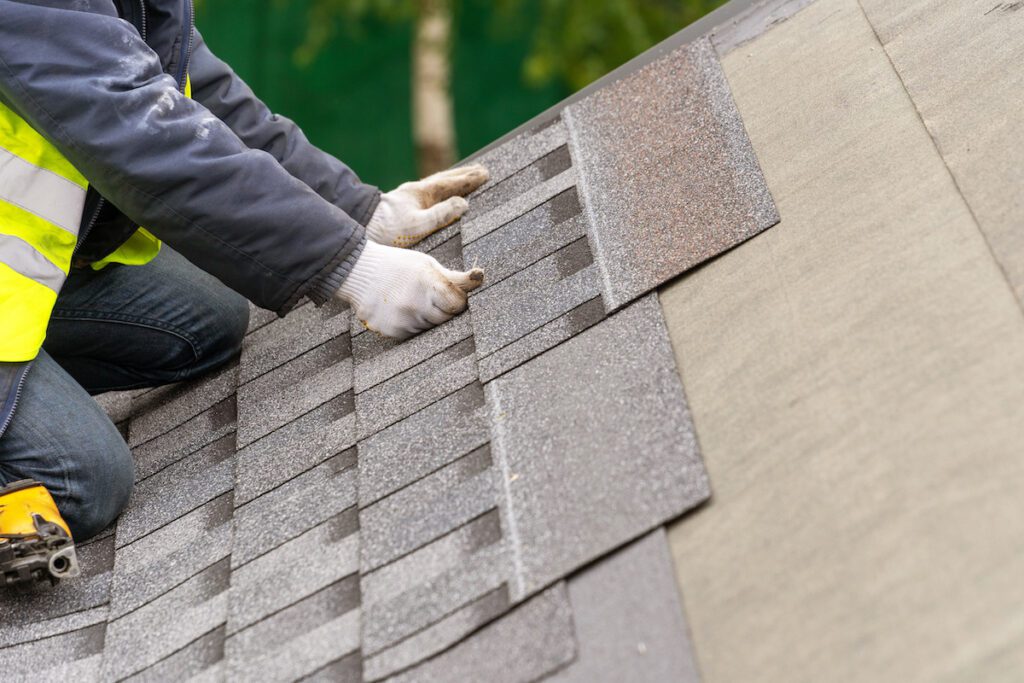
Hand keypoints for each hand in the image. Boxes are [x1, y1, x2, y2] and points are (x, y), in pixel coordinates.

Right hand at [337, 241, 483, 339]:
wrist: (358, 272)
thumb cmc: (399, 266)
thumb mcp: (427, 265)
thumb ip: (454, 277)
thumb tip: (481, 277)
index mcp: (428, 283)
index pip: (458, 305)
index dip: (457, 300)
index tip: (450, 294)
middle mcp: (415, 304)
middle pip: (446, 319)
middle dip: (443, 310)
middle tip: (430, 297)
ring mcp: (402, 320)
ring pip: (430, 328)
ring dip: (427, 318)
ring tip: (411, 300)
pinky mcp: (392, 331)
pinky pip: (413, 334)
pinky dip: (411, 324)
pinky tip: (400, 309)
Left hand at [367, 164, 489, 247]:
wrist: (360, 228)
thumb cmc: (388, 230)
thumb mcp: (418, 224)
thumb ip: (441, 214)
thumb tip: (463, 203)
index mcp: (421, 193)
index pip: (451, 183)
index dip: (468, 179)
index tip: (485, 173)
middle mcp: (416, 192)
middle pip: (444, 180)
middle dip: (463, 175)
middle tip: (481, 170)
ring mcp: (409, 198)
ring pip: (436, 185)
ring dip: (452, 181)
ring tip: (464, 179)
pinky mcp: (403, 207)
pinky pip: (429, 193)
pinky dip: (440, 190)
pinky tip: (439, 196)